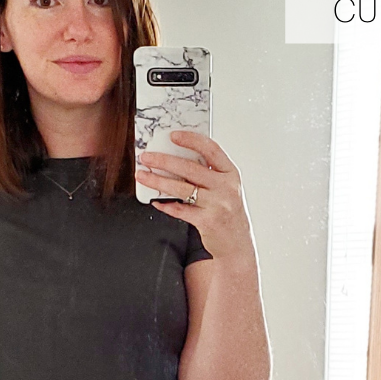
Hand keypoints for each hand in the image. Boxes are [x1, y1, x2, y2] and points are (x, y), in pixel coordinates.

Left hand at [139, 131, 253, 258]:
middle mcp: (226, 187)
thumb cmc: (228, 212)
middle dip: (164, 160)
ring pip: (181, 188)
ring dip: (158, 181)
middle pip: (190, 168)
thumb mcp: (227, 188)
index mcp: (231, 173)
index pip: (211, 149)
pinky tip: (155, 201)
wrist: (237, 243)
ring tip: (142, 176)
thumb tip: (179, 158)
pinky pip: (179, 210)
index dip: (192, 140)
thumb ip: (209, 174)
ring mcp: (217, 204)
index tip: (173, 136)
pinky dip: (165, 205)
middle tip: (147, 157)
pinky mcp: (207, 221)